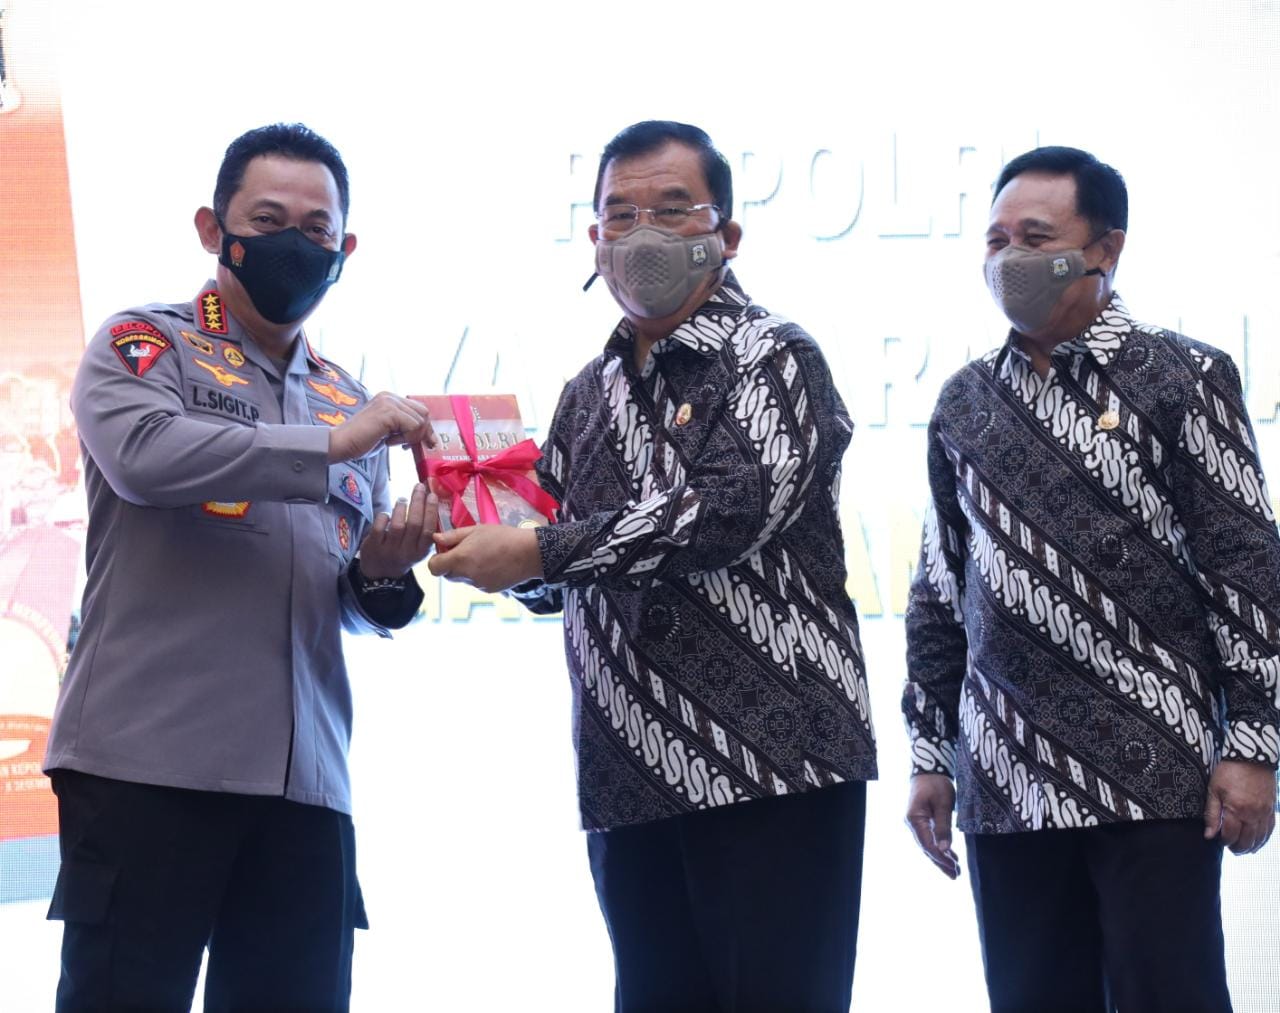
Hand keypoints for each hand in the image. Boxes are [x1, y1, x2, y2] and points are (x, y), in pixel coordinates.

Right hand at [328, 392, 436, 462]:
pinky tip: (388, 442)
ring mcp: (389, 402)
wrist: (340, 444)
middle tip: (409, 446)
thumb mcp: (388, 431)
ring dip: (411, 437)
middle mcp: (390, 397)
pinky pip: (413, 426)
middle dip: (423, 432)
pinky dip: (405, 439)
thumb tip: (427, 435)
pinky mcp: (388, 412)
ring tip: (392, 442)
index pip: (419, 409)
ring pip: (420, 421)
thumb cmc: (361, 441)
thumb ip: (403, 426)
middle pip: (423, 412)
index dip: (424, 427)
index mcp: (389, 399)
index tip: (424, 443)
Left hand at [356, 483, 438, 577]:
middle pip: (414, 524)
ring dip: (400, 509)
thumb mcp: (418, 548)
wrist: (381, 573)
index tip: (432, 495)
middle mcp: (407, 552)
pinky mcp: (374, 547)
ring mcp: (390, 550)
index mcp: (421, 551)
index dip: (431, 511)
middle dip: (418, 502)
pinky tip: (387, 513)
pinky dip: (384, 517)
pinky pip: (379, 528)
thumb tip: (431, 500)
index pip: (429, 530)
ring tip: (402, 499)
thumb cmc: (403, 553)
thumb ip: (424, 530)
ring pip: (397, 526)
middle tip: (418, 487)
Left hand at [427, 524, 542, 592]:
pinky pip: (476, 583)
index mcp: (460, 559)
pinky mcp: (488, 590)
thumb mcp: (476, 530)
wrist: (529, 553)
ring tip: (483, 556)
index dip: (436, 559)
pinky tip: (493, 564)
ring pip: (462, 579)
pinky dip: (479, 575)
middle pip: (447, 575)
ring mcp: (477, 585)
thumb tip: (436, 538)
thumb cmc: (502, 537)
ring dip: (465, 570)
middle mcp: (466, 576)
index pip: (434, 568)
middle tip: (465, 551)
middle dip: (450, 564)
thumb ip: (453, 536)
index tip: (446, 550)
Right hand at [905, 773, 960, 878]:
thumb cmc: (936, 784)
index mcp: (914, 819)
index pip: (928, 844)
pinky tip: (950, 857)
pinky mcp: (923, 822)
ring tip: (955, 871)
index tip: (955, 866)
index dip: (941, 857)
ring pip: (929, 846)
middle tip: (956, 875)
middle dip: (941, 863)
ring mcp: (916, 824)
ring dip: (941, 858)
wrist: (928, 770)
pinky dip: (940, 849)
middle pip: (927, 848)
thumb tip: (944, 849)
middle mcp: (912, 824)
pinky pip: (930, 839)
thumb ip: (943, 826)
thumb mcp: (943, 803)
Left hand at [1203, 759, 1276, 854]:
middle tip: (1230, 848)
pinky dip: (1264, 838)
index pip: (1230, 835)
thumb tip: (1209, 835)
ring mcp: (1265, 812)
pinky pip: (1270, 829)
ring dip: (1251, 846)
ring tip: (1242, 849)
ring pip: (1260, 838)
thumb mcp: (1214, 790)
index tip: (1219, 840)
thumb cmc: (1229, 771)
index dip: (1224, 841)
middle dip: (1237, 848)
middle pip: (1247, 840)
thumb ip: (1212, 814)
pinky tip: (1257, 841)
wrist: (1251, 757)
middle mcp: (1253, 814)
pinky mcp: (1271, 809)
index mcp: (1236, 810)